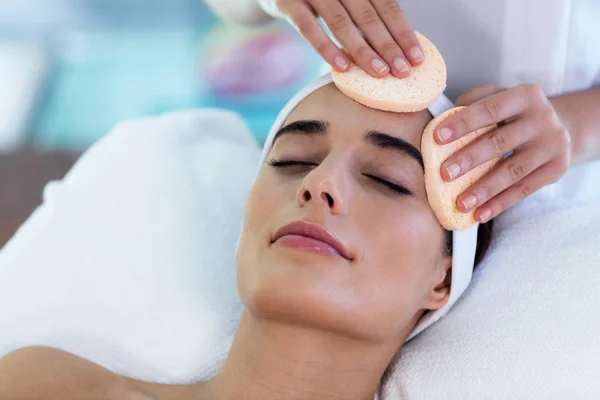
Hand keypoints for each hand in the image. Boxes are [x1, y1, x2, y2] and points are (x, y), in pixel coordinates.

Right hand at [272, 0, 423, 77]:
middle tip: (403, 72)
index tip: (416, 58)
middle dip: (388, 46)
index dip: (403, 32)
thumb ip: (365, 14)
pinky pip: (309, 28)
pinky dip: (326, 48)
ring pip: (342, 23)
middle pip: (368, 16)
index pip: (387, 6)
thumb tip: (394, 49)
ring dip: (363, 51)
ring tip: (379, 73)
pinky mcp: (288, 2)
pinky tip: (342, 67)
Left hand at [435, 84, 571, 222]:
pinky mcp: (557, 169)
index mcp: (525, 96)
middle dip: (469, 159)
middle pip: (499, 142)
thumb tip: (442, 122)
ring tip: (460, 203)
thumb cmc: (515, 113)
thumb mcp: (500, 97)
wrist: (562, 126)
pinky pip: (524, 190)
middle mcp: (543, 118)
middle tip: (444, 174)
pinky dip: (500, 204)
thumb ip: (473, 103)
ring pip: (512, 171)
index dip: (463, 123)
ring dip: (483, 190)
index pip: (489, 109)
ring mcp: (553, 145)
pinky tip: (480, 214)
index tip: (437, 138)